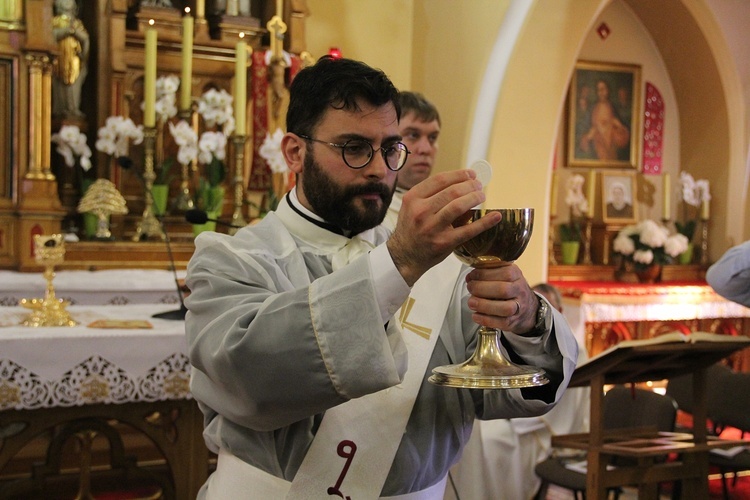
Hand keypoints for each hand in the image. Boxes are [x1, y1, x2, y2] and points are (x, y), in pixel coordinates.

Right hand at [387, 170, 501, 285]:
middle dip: (470, 185)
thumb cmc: (411, 229)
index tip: (470, 174)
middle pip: (452, 191)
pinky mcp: (444, 242)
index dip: (459, 174)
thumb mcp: (413, 207)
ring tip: (482, 195)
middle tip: (479, 185)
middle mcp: (420, 211)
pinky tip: (495, 216)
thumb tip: (461, 183)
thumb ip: (431, 195)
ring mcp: (432, 227)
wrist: (404, 256)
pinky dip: (485, 222)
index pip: (440, 179)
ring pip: (459, 206)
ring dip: (475, 197)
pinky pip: (468, 230)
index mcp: (413, 198)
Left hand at [464, 264, 538, 334]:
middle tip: (470, 288)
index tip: (472, 276)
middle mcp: (519, 291)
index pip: (504, 273)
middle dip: (481, 288)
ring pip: (505, 308)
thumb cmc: (511, 289)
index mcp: (516, 275)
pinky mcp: (513, 322)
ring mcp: (518, 308)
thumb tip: (470, 277)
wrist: (527, 309)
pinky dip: (485, 319)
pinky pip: (501, 322)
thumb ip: (488, 273)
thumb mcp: (505, 275)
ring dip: (484, 305)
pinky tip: (476, 315)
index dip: (485, 274)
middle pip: (503, 290)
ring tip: (471, 302)